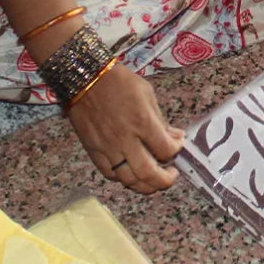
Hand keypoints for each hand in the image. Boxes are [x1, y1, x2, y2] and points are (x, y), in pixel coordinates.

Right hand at [66, 66, 183, 193]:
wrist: (86, 78)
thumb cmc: (119, 82)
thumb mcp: (147, 94)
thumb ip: (161, 120)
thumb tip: (175, 137)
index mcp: (142, 122)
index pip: (166, 150)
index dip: (176, 151)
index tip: (178, 145)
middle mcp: (126, 140)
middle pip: (148, 174)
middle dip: (165, 180)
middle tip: (171, 175)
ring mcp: (108, 148)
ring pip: (128, 180)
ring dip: (145, 185)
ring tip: (154, 180)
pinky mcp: (93, 151)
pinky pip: (110, 174)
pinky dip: (124, 178)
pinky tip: (132, 173)